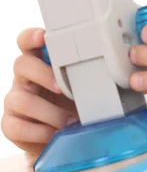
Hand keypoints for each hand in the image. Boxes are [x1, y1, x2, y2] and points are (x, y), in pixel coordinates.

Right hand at [1, 28, 77, 154]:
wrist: (64, 134)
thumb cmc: (74, 100)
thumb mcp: (82, 82)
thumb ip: (89, 69)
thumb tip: (111, 67)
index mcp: (40, 60)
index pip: (27, 41)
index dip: (32, 36)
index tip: (43, 37)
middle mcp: (24, 77)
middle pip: (21, 64)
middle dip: (43, 75)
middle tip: (62, 88)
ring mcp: (15, 99)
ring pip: (21, 99)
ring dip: (48, 112)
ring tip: (68, 121)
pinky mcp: (10, 124)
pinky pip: (16, 127)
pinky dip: (39, 133)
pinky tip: (54, 134)